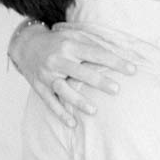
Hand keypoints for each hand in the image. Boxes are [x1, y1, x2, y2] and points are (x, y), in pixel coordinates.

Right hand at [10, 20, 135, 127]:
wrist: (26, 45)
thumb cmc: (57, 41)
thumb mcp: (73, 36)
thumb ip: (93, 44)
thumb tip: (119, 52)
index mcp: (69, 45)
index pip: (95, 53)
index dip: (114, 61)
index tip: (132, 70)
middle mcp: (57, 60)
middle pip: (80, 72)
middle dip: (98, 81)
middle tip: (116, 89)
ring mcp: (47, 75)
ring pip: (63, 89)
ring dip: (78, 101)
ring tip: (94, 110)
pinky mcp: (39, 86)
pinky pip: (50, 102)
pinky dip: (60, 113)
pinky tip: (72, 123)